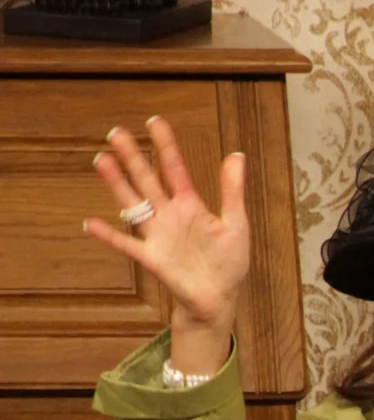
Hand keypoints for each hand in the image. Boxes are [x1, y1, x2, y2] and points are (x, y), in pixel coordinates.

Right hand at [83, 119, 249, 358]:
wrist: (220, 298)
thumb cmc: (228, 262)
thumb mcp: (236, 223)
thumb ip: (233, 191)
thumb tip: (237, 155)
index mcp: (190, 205)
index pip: (175, 169)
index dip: (166, 146)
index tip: (154, 122)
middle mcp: (169, 215)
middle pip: (147, 180)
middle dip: (133, 157)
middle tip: (115, 132)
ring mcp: (158, 235)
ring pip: (133, 204)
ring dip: (118, 184)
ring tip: (101, 161)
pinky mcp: (152, 258)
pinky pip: (127, 245)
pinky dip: (110, 236)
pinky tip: (91, 224)